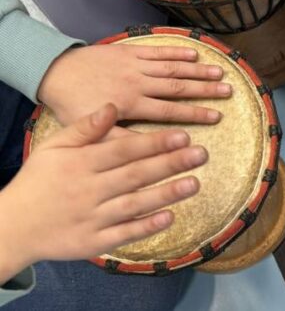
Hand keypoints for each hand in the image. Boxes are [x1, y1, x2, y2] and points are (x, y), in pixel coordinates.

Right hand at [0, 104, 204, 281]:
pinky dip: (146, 226)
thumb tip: (112, 105)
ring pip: (135, 204)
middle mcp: (89, 189)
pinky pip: (124, 234)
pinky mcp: (93, 242)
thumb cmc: (39, 180)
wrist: (14, 225)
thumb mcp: (55, 147)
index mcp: (81, 163)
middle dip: (171, 164)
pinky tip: (170, 217)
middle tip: (202, 154)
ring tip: (195, 183)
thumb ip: (86, 128)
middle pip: (136, 175)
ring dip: (167, 194)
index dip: (155, 142)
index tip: (183, 135)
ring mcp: (92, 217)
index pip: (125, 150)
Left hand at [38, 45, 231, 125]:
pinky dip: (177, 52)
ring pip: (172, 68)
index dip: (195, 113)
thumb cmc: (73, 105)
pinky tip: (194, 54)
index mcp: (130, 105)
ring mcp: (134, 65)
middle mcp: (137, 83)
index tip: (216, 116)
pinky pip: (157, 51)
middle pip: (177, 87)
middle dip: (205, 90)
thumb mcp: (91, 132)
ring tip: (220, 73)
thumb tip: (151, 153)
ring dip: (197, 70)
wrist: (54, 72)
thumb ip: (122, 142)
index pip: (169, 110)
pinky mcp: (129, 51)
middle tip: (228, 92)